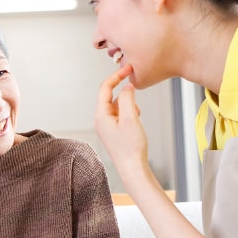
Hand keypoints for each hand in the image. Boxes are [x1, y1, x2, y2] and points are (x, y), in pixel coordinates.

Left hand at [95, 64, 148, 179]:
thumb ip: (127, 98)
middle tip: (137, 99)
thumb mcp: (131, 117)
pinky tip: (136, 124)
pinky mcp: (113, 132)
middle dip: (126, 96)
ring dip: (129, 106)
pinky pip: (121, 116)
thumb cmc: (131, 148)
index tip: (128, 68)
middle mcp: (100, 120)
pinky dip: (130, 114)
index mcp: (100, 114)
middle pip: (111, 96)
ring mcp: (106, 126)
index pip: (105, 88)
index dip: (117, 76)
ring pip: (118, 106)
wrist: (133, 169)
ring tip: (136, 119)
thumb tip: (127, 87)